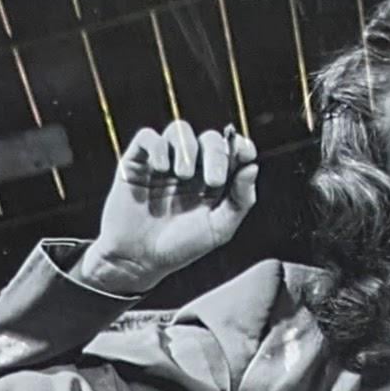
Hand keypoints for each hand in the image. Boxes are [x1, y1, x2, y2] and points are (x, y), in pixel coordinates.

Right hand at [77, 121, 259, 295]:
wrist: (138, 260)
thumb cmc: (181, 247)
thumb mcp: (219, 230)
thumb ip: (240, 200)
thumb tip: (252, 166)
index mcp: (214, 180)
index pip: (232, 150)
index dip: (241, 145)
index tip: (245, 153)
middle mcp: (192, 167)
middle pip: (209, 138)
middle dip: (216, 154)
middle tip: (213, 181)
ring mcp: (163, 162)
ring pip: (179, 130)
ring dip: (187, 147)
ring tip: (183, 175)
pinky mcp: (137, 162)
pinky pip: (148, 137)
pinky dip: (158, 147)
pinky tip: (162, 169)